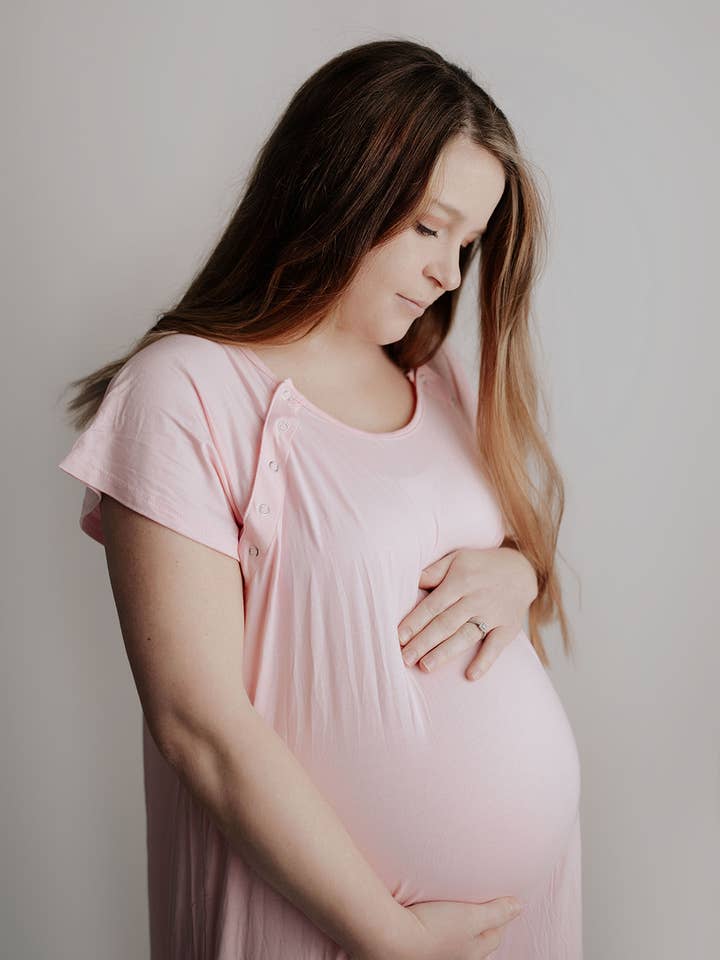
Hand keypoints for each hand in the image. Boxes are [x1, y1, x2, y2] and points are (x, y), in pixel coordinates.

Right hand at [353, 896, 522, 959]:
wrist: (392, 939)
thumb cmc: (434, 929)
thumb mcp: (472, 917)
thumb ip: (496, 912)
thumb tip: (519, 906)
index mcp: (473, 952)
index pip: (494, 937)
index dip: (498, 919)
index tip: (499, 904)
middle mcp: (457, 958)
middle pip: (476, 944)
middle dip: (480, 930)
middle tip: (478, 913)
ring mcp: (437, 955)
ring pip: (456, 944)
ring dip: (458, 931)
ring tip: (455, 918)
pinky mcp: (417, 949)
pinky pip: (435, 941)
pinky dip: (438, 932)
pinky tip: (431, 921)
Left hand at [397, 546, 536, 679]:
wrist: (522, 570)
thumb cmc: (480, 566)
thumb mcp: (457, 558)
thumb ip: (434, 571)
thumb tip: (411, 580)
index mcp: (461, 580)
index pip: (434, 605)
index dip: (415, 621)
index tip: (398, 638)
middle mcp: (476, 598)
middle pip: (446, 623)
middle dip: (423, 642)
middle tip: (404, 659)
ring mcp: (493, 614)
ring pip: (466, 636)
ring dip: (445, 653)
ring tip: (425, 667)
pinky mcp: (508, 628)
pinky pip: (496, 647)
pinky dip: (485, 661)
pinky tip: (471, 675)